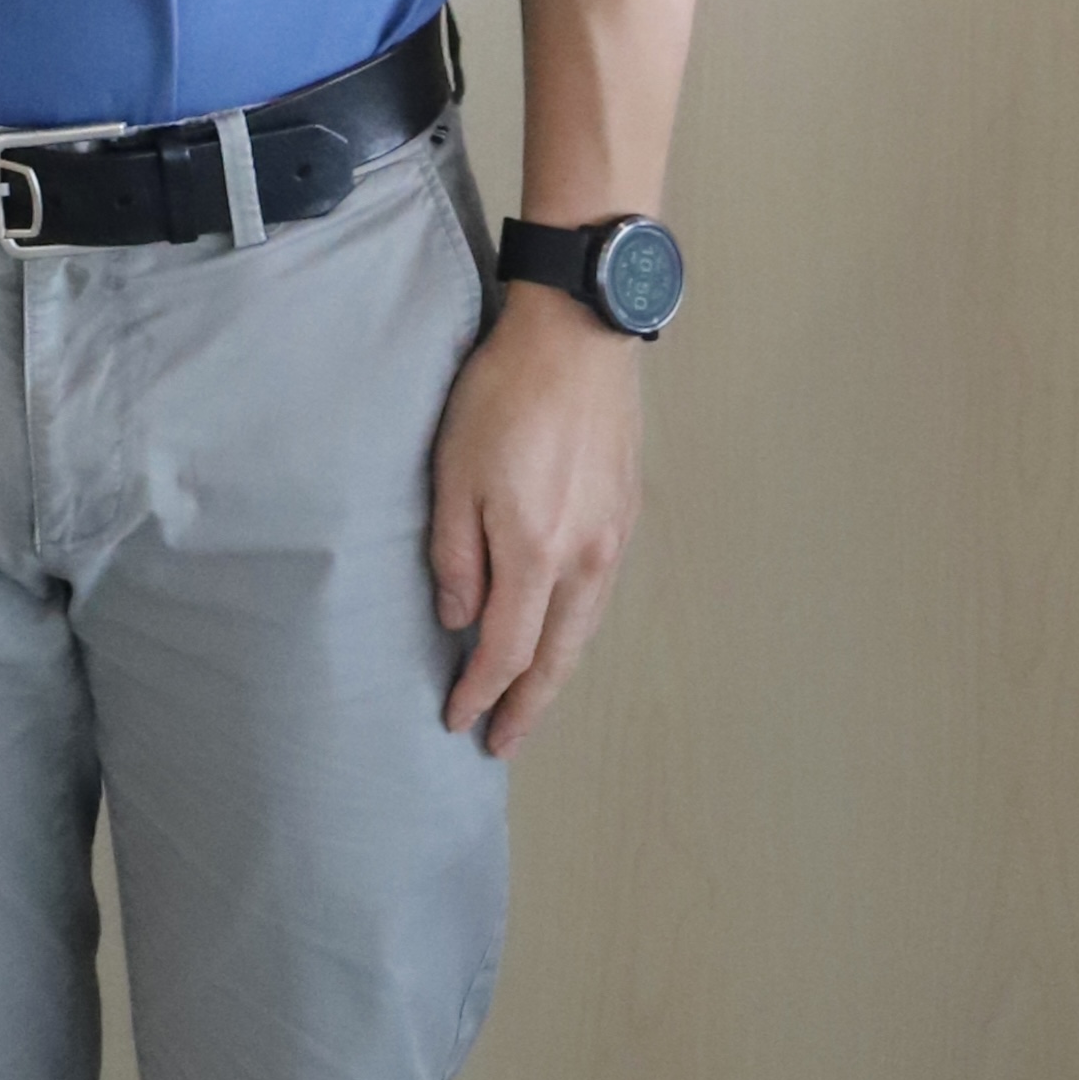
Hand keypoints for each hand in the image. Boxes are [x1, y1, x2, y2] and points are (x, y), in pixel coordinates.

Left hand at [429, 282, 643, 747]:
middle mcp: (584, 559)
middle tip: (502, 743)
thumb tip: (459, 620)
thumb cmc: (504, 395)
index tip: (458, 720)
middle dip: (527, 706)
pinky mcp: (625, 514)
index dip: (481, 692)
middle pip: (556, 656)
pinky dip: (575, 628)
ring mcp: (612, 538)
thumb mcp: (454, 471)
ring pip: (583, 629)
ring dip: (555, 672)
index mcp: (536, 553)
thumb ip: (455, 554)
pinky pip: (598, 594)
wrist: (577, 336)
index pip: (507, 650)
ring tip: (530, 701)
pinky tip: (560, 631)